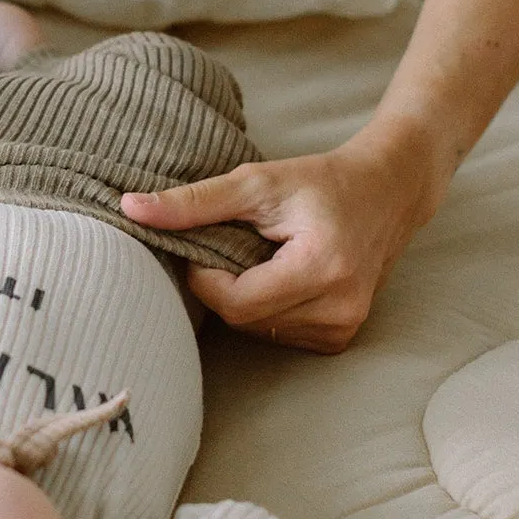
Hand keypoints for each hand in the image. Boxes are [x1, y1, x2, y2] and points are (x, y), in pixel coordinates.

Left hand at [120, 116, 444, 351]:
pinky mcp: (342, 337)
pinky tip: (283, 276)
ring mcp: (345, 328)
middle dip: (226, 285)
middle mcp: (340, 307)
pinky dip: (269, 308)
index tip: (210, 242)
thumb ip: (193, 201)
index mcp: (323, 267)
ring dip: (247, 297)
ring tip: (266, 257)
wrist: (388, 191)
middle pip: (244, 318)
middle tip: (237, 246)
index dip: (207, 275)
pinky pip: (279, 334)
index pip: (234, 300)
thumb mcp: (255, 182)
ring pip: (258, 330)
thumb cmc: (320, 181)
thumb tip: (130, 208)